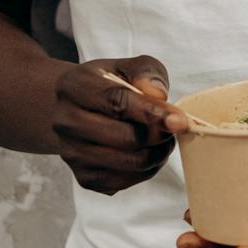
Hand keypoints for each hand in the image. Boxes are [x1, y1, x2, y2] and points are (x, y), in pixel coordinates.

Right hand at [52, 56, 189, 195]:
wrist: (72, 108)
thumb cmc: (105, 84)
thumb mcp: (125, 66)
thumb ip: (147, 73)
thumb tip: (159, 96)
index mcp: (75, 87)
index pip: (117, 103)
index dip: (152, 113)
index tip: (180, 120)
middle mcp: (67, 122)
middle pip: (126, 138)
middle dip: (159, 135)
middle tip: (173, 127)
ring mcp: (72, 153)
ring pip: (130, 163)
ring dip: (157, 154)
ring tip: (162, 140)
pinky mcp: (83, 177)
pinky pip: (125, 181)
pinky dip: (145, 170)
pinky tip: (146, 153)